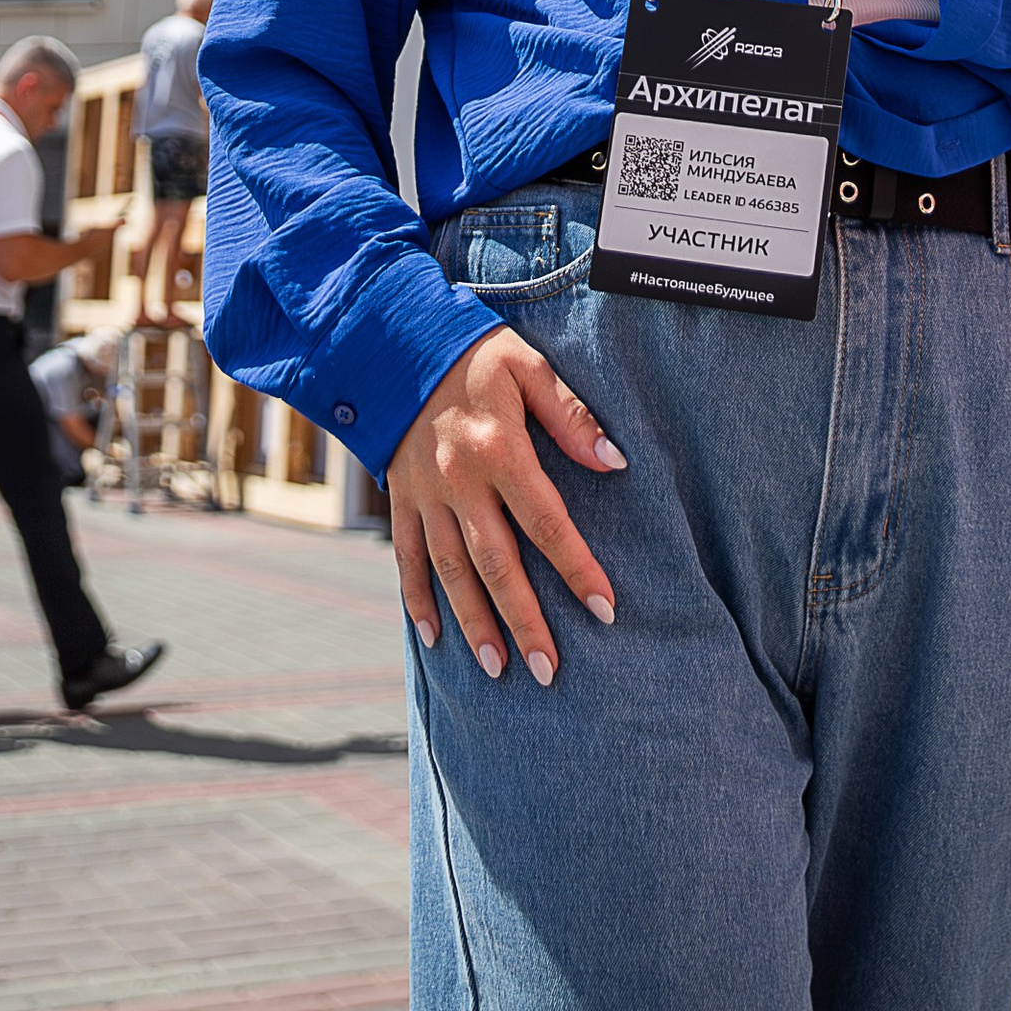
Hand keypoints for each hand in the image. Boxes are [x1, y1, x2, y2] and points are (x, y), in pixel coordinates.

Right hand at [388, 330, 625, 686]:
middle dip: (524, 620)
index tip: (605, 609)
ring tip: (498, 670)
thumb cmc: (475, 353)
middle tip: (550, 671)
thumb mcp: (528, 367)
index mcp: (499, 448)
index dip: (576, 567)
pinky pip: (405, 557)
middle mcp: (458, 480)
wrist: (395, 339)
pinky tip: (434, 639)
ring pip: (451, 571)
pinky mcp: (399, 497)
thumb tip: (615, 462)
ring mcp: (424, 494)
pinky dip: (417, 600)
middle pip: (497, 563)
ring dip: (474, 623)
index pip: (546, 521)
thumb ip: (572, 416)